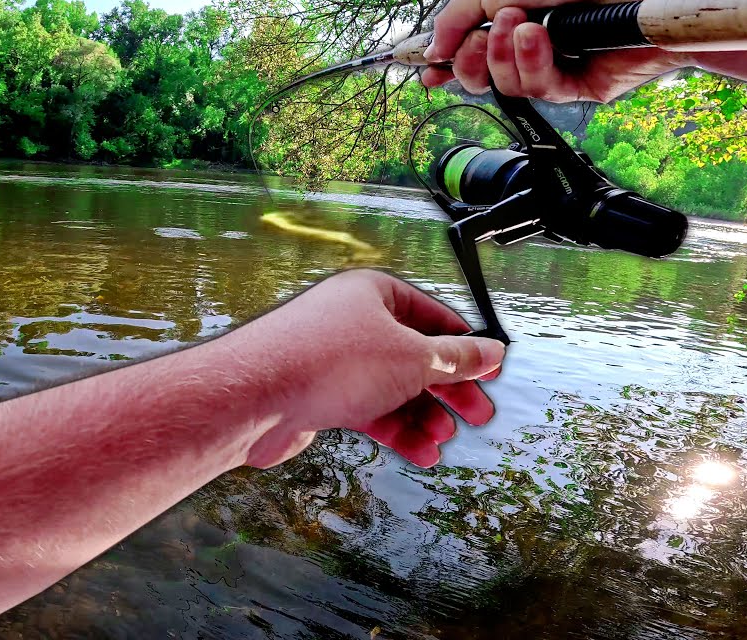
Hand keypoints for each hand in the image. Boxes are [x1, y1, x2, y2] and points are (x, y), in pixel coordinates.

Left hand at [227, 269, 504, 468]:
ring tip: (442, 439)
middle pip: (415, 356)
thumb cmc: (326, 362)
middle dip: (448, 388)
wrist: (255, 396)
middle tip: (478, 414)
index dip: (466, 346)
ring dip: (422, 415)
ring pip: (392, 388)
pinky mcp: (320, 395)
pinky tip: (420, 451)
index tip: (490, 372)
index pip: (433, 316)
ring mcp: (335, 361)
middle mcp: (352, 323)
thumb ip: (456, 358)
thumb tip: (491, 352)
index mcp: (373, 294)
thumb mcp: (412, 357)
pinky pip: (369, 409)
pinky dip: (396, 430)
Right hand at [420, 0, 746, 102]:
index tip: (426, 72)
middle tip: (480, 41)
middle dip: (472, 61)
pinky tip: (542, 38)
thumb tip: (430, 52)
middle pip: (476, 77)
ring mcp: (549, 68)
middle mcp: (524, 47)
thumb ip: (455, 17)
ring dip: (506, 57)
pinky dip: (534, 63)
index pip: (463, 50)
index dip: (442, 64)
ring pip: (504, 86)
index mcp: (504, 19)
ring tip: (524, 26)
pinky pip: (537, 91)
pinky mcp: (573, 89)